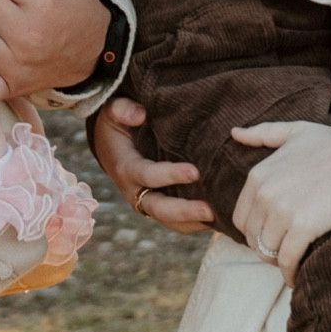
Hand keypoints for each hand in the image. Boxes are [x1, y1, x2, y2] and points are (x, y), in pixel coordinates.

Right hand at [88, 97, 212, 234]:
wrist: (110, 144)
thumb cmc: (117, 123)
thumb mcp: (113, 111)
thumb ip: (123, 109)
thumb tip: (140, 114)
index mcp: (126, 167)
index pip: (147, 175)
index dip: (169, 175)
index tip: (195, 171)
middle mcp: (135, 191)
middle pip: (159, 208)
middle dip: (184, 211)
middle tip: (210, 209)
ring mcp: (147, 201)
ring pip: (170, 221)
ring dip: (193, 222)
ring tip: (220, 218)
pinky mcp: (160, 206)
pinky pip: (177, 221)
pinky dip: (196, 222)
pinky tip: (219, 217)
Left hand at [230, 122, 330, 282]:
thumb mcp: (295, 131)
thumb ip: (262, 133)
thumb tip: (234, 133)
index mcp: (259, 175)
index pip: (241, 217)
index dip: (254, 231)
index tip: (270, 236)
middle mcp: (265, 193)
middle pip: (253, 237)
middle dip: (265, 248)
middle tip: (281, 252)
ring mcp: (283, 210)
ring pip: (268, 250)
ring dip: (277, 261)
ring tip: (290, 262)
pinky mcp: (303, 227)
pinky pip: (287, 259)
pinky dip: (290, 273)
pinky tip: (295, 278)